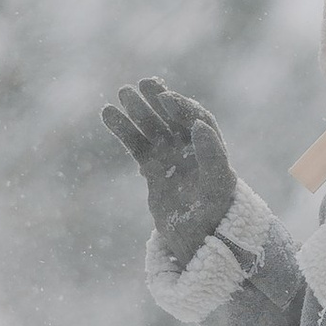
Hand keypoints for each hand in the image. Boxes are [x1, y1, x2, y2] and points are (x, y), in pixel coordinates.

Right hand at [101, 79, 236, 272]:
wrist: (200, 240)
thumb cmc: (216, 214)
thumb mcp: (218, 185)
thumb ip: (212, 154)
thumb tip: (199, 124)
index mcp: (212, 148)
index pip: (196, 119)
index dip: (181, 107)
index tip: (164, 98)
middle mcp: (191, 149)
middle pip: (172, 117)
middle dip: (156, 100)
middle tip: (139, 85)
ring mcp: (171, 157)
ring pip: (152, 128)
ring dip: (137, 111)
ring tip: (121, 94)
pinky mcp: (154, 169)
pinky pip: (136, 145)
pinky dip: (123, 130)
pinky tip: (108, 114)